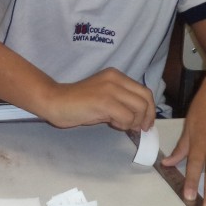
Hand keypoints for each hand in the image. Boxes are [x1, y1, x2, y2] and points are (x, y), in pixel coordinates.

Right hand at [38, 68, 155, 131]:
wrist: (56, 102)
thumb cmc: (78, 103)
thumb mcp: (104, 97)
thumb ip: (121, 102)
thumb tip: (139, 118)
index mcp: (116, 76)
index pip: (144, 92)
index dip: (149, 110)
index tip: (145, 123)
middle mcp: (116, 78)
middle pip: (146, 99)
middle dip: (147, 117)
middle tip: (140, 129)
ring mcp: (110, 89)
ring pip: (139, 108)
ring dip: (134, 122)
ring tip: (120, 125)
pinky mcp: (105, 101)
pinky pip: (127, 117)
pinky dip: (124, 125)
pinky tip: (112, 124)